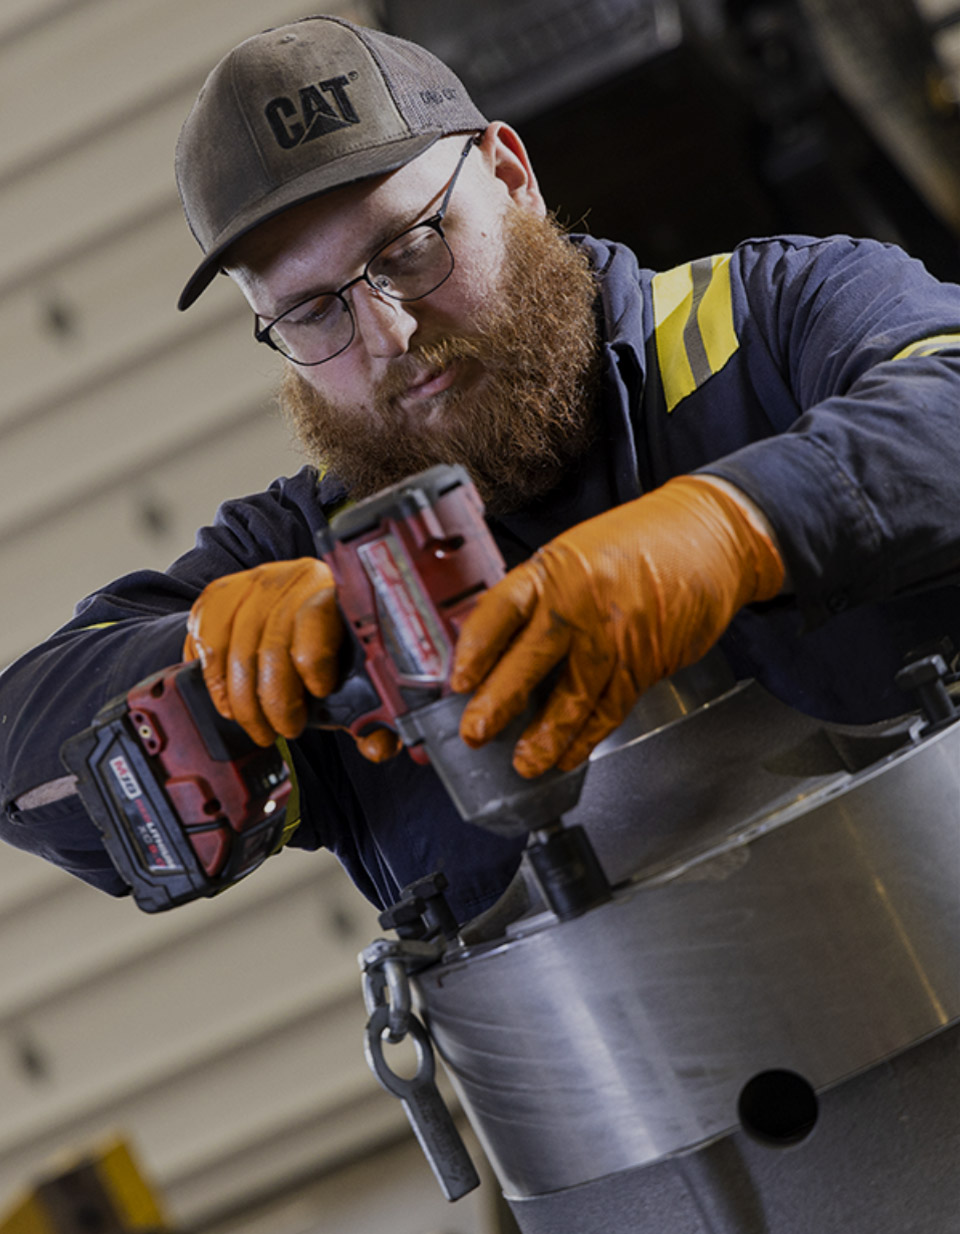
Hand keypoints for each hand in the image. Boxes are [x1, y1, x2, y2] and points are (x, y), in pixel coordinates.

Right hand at [185, 558, 399, 759]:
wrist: (290, 606)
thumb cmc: (327, 647)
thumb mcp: (353, 674)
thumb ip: (372, 714)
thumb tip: (377, 746)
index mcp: (334, 591)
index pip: (316, 617)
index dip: (314, 661)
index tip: (319, 693)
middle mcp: (289, 580)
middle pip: (271, 643)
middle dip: (275, 700)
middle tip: (284, 730)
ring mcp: (249, 585)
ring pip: (235, 650)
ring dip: (243, 701)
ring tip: (259, 727)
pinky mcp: (218, 596)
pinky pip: (207, 644)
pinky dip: (215, 682)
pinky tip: (229, 704)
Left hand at [450, 475, 783, 776]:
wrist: (711, 539)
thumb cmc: (637, 545)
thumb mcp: (574, 556)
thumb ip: (538, 600)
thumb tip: (496, 653)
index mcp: (553, 569)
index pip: (502, 609)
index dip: (476, 648)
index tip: (458, 683)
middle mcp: (581, 600)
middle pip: (532, 656)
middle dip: (500, 700)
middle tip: (476, 733)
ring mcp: (616, 632)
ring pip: (575, 693)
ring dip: (548, 734)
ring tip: (526, 763)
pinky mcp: (648, 659)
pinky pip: (612, 705)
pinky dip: (589, 735)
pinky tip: (570, 753)